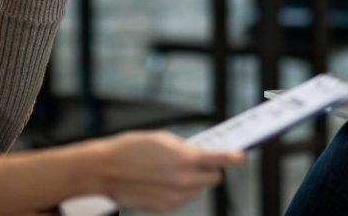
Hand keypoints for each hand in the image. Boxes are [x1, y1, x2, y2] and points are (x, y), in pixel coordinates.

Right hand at [93, 131, 244, 212]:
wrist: (105, 171)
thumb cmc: (130, 150)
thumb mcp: (163, 139)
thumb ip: (186, 148)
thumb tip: (199, 153)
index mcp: (187, 159)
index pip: (221, 160)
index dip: (234, 158)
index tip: (242, 156)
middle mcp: (186, 181)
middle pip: (213, 178)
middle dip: (209, 170)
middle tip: (198, 162)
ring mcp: (177, 197)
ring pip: (198, 189)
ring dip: (193, 181)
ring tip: (170, 171)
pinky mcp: (167, 207)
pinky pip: (183, 198)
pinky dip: (179, 190)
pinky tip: (162, 181)